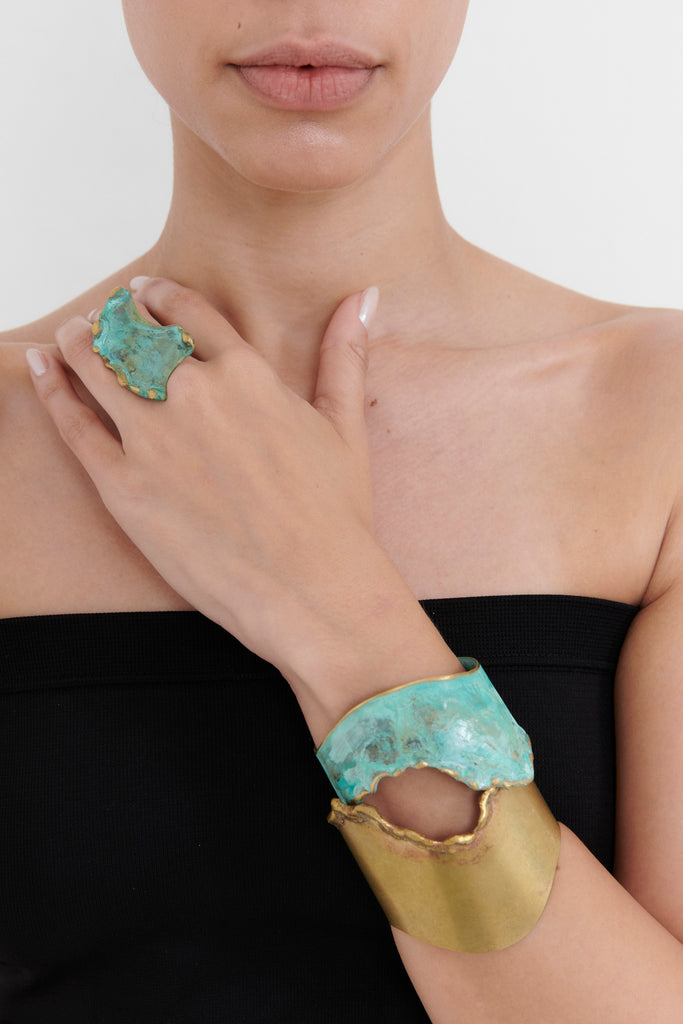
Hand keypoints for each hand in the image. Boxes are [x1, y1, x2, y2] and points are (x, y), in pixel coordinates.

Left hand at [28, 277, 460, 735]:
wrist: (313, 589)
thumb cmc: (335, 517)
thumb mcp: (345, 427)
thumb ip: (345, 356)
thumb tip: (365, 298)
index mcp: (247, 375)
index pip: (187, 312)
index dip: (159, 296)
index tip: (145, 293)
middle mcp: (195, 394)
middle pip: (135, 335)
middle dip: (116, 319)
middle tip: (105, 318)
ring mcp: (154, 439)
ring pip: (97, 367)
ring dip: (79, 342)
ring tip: (72, 337)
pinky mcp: (124, 485)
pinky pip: (75, 422)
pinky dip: (53, 387)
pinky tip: (44, 367)